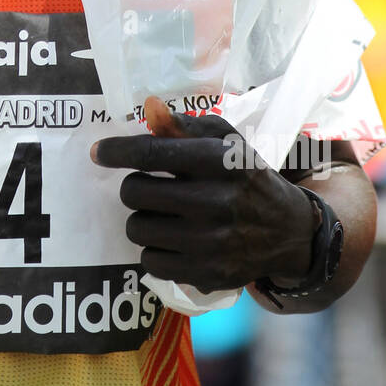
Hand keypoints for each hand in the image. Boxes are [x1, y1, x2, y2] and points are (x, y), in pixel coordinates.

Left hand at [90, 95, 318, 292]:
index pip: (151, 153)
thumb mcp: (226, 143)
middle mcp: (216, 202)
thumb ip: (186, 126)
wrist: (288, 231)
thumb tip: (149, 111)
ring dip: (142, 220)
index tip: (98, 153)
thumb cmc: (246, 178)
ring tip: (163, 215)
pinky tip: (172, 240)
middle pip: (134, 193)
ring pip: (137, 229)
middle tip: (148, 188)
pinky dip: (154, 250)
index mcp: (219, 162)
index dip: (117, 152)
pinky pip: (150, 262)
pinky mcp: (207, 274)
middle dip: (134, 188)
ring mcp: (212, 242)